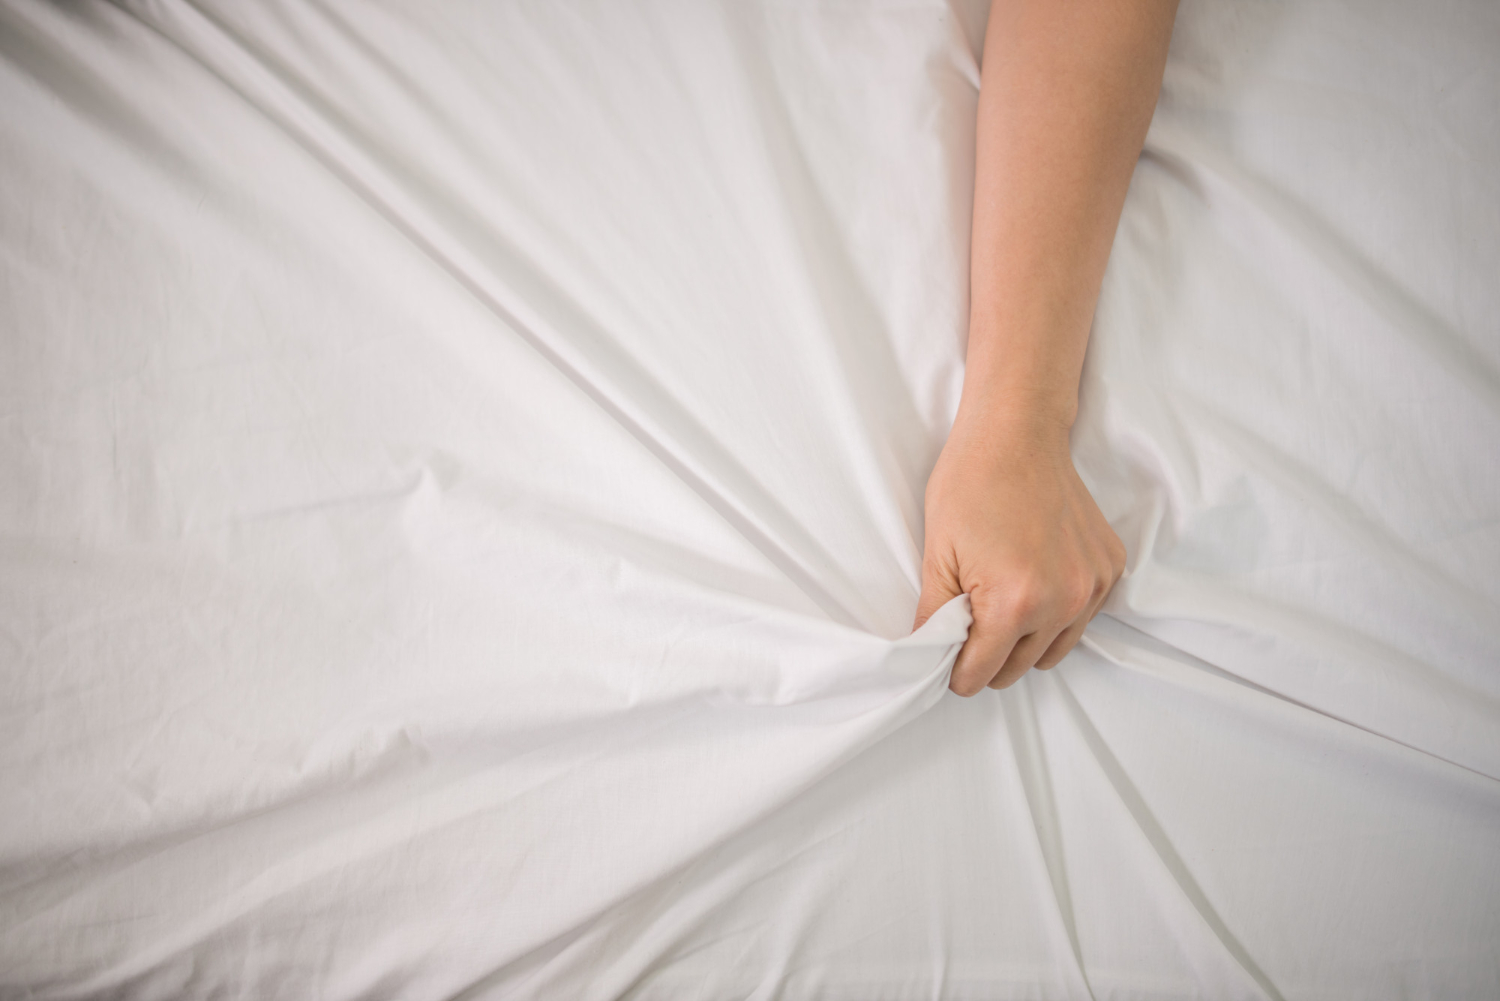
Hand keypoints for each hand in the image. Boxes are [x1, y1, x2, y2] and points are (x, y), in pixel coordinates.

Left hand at [912, 412, 1125, 694]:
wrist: (1017, 434)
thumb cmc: (970, 485)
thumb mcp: (937, 555)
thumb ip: (934, 617)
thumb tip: (929, 657)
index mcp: (1014, 603)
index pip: (981, 673)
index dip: (956, 671)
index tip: (945, 658)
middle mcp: (1062, 602)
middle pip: (1018, 670)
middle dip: (988, 659)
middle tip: (967, 627)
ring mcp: (1091, 586)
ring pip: (1053, 652)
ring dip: (1024, 644)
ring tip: (1000, 606)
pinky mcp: (1109, 569)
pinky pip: (1080, 619)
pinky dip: (1056, 616)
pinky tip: (1033, 583)